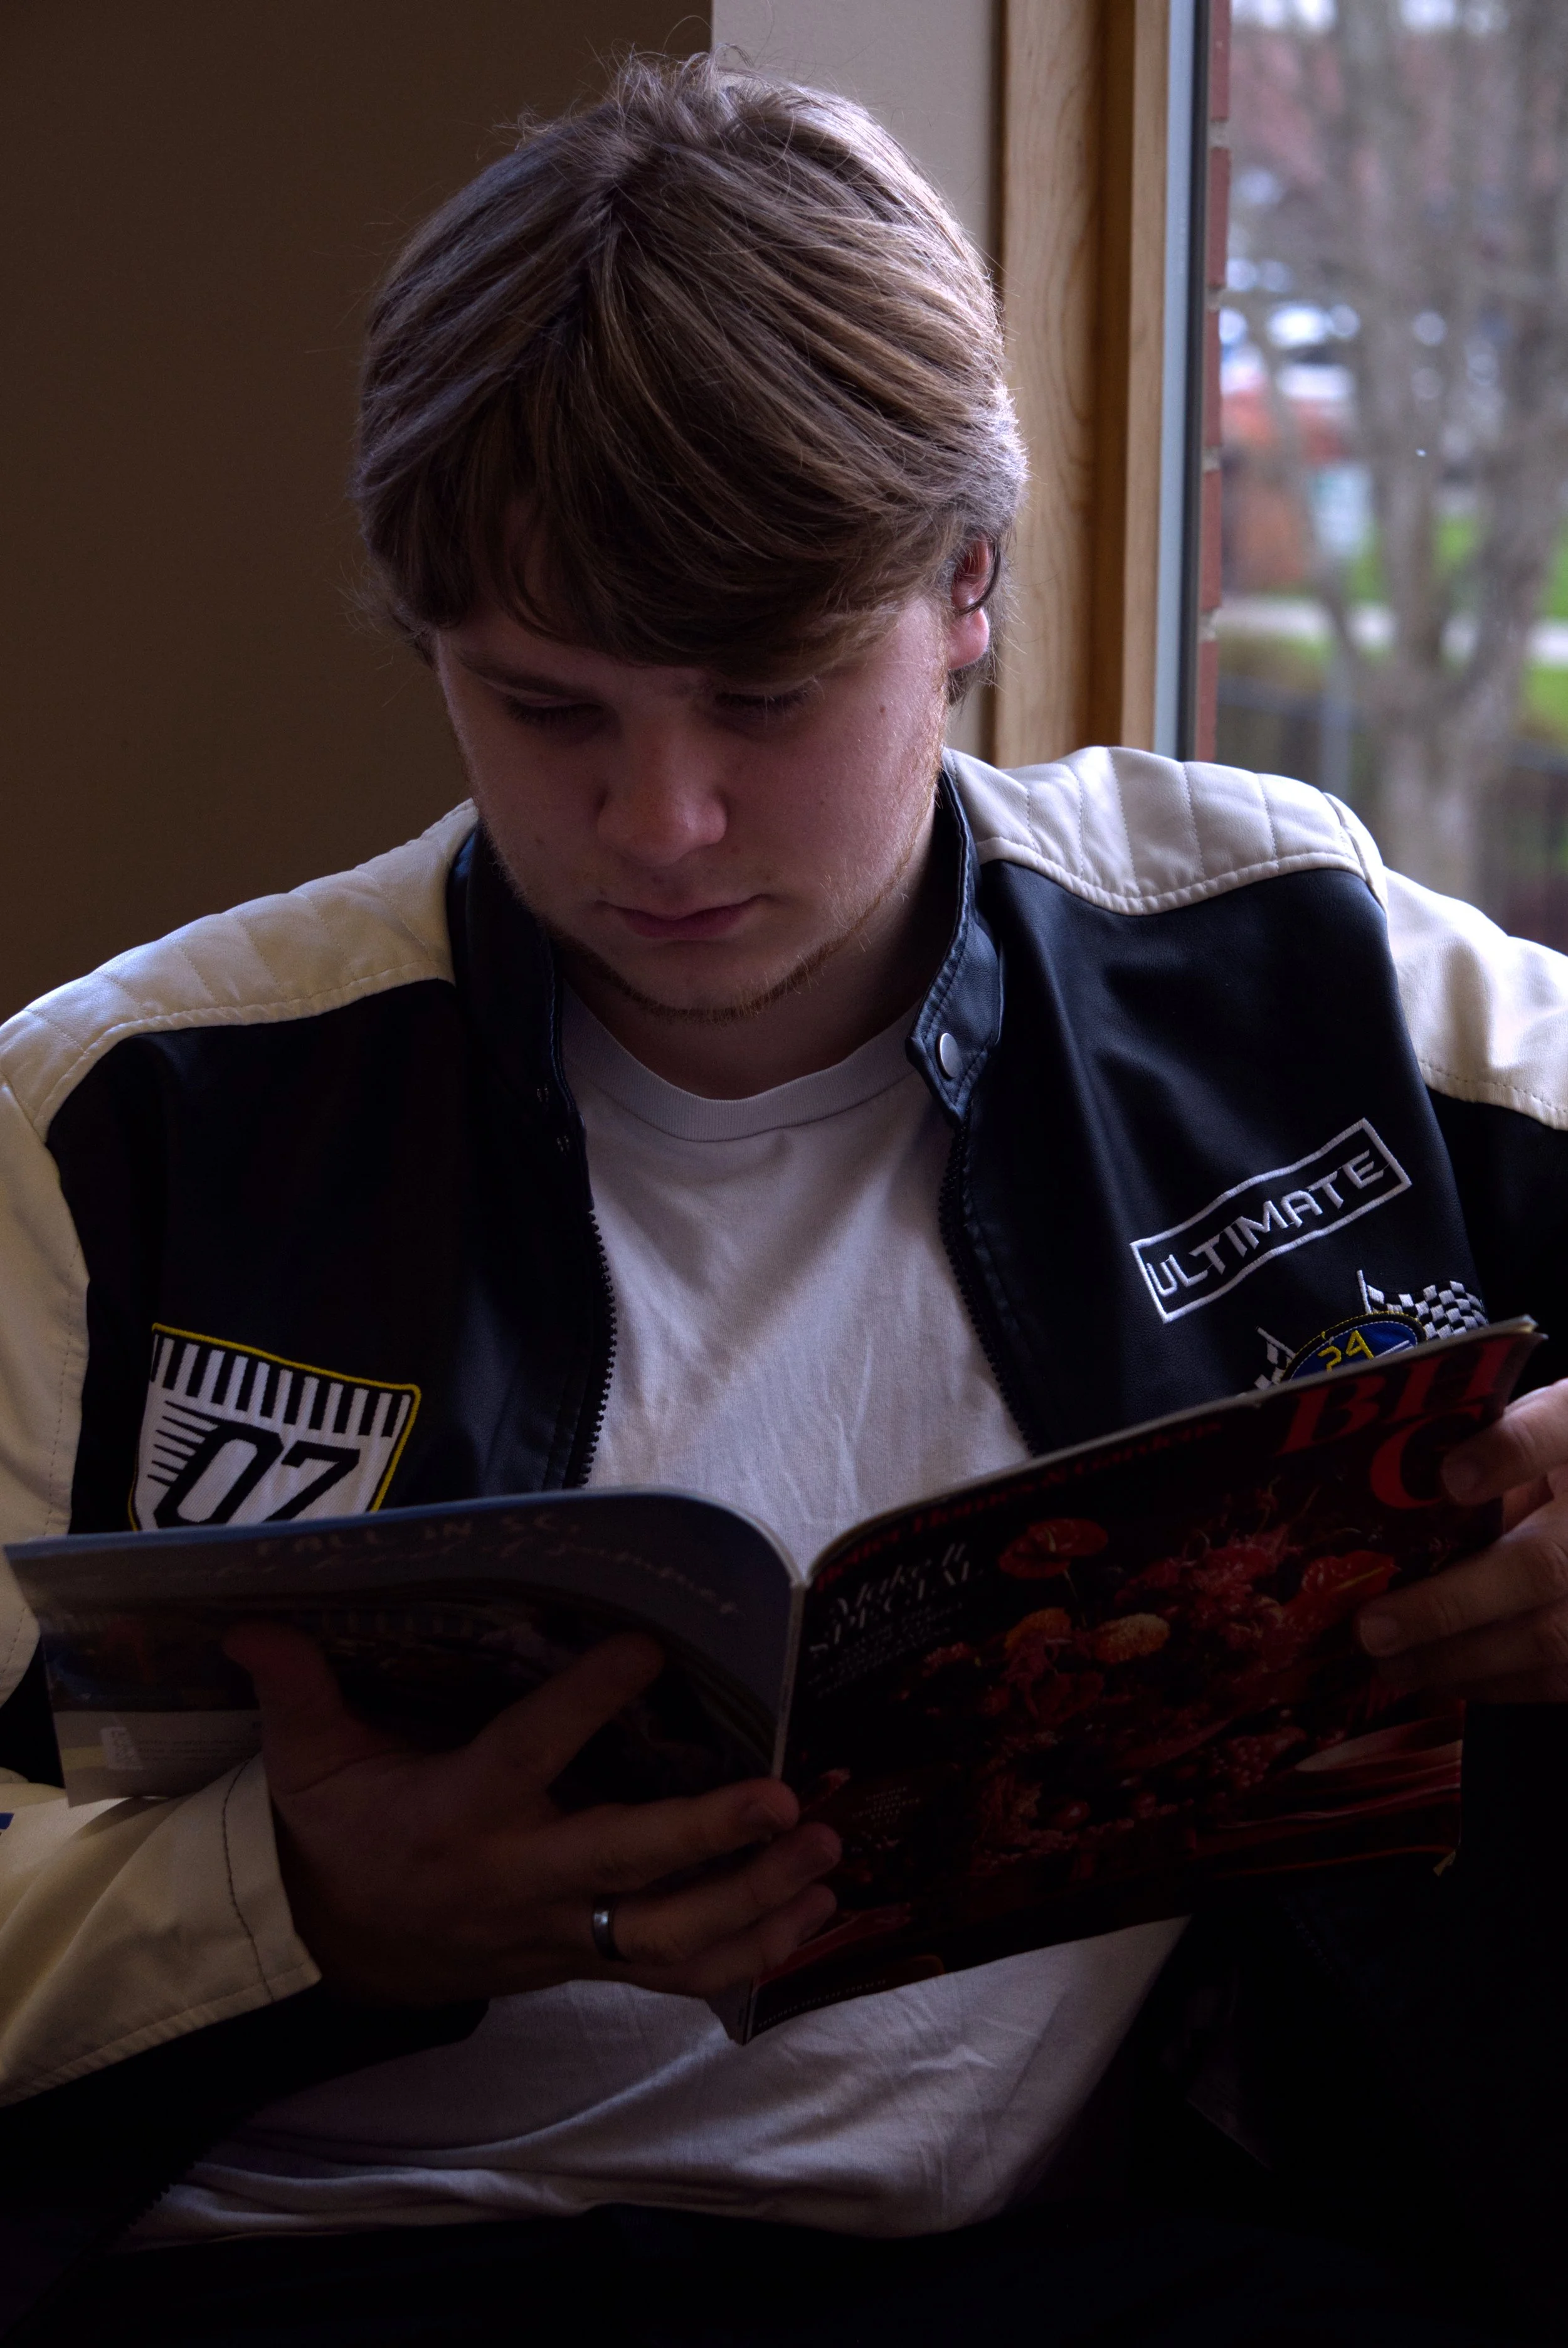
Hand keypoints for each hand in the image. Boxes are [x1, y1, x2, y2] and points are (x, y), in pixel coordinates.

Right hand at [223, 1623, 839, 2006]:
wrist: (347, 1952)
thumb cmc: (346, 1838)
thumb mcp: (309, 1764)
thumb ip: (298, 1690)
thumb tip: (255, 1618)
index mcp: (463, 1814)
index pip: (530, 1751)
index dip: (586, 1701)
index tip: (648, 1647)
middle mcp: (524, 1879)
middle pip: (626, 1866)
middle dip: (709, 1836)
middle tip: (788, 1800)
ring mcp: (566, 1933)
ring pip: (671, 1934)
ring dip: (757, 1901)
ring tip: (829, 1853)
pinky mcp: (592, 1963)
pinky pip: (681, 1974)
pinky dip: (753, 1954)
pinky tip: (816, 1918)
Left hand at [1356, 1376, 1567, 1701]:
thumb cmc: (1548, 1459)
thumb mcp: (1521, 1428)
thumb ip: (1472, 1445)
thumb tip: (1387, 1483)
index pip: (1553, 1431)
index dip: (1508, 1455)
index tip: (1451, 1478)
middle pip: (1543, 1564)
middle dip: (1451, 1603)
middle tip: (1373, 1626)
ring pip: (1548, 1635)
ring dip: (1457, 1658)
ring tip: (1387, 1662)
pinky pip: (1555, 1675)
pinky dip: (1490, 1683)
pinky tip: (1435, 1677)